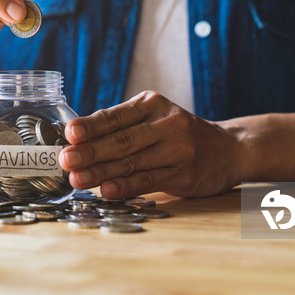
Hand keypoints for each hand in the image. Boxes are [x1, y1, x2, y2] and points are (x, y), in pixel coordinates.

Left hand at [58, 91, 243, 198]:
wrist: (229, 148)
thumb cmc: (178, 132)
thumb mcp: (154, 117)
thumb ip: (121, 125)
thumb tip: (76, 139)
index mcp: (152, 104)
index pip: (116, 116)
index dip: (91, 126)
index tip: (69, 134)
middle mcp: (167, 124)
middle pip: (122, 140)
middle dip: (90, 151)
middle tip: (66, 160)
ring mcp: (177, 150)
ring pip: (132, 163)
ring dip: (101, 172)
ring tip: (77, 179)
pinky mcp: (184, 174)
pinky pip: (148, 181)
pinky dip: (125, 186)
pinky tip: (106, 190)